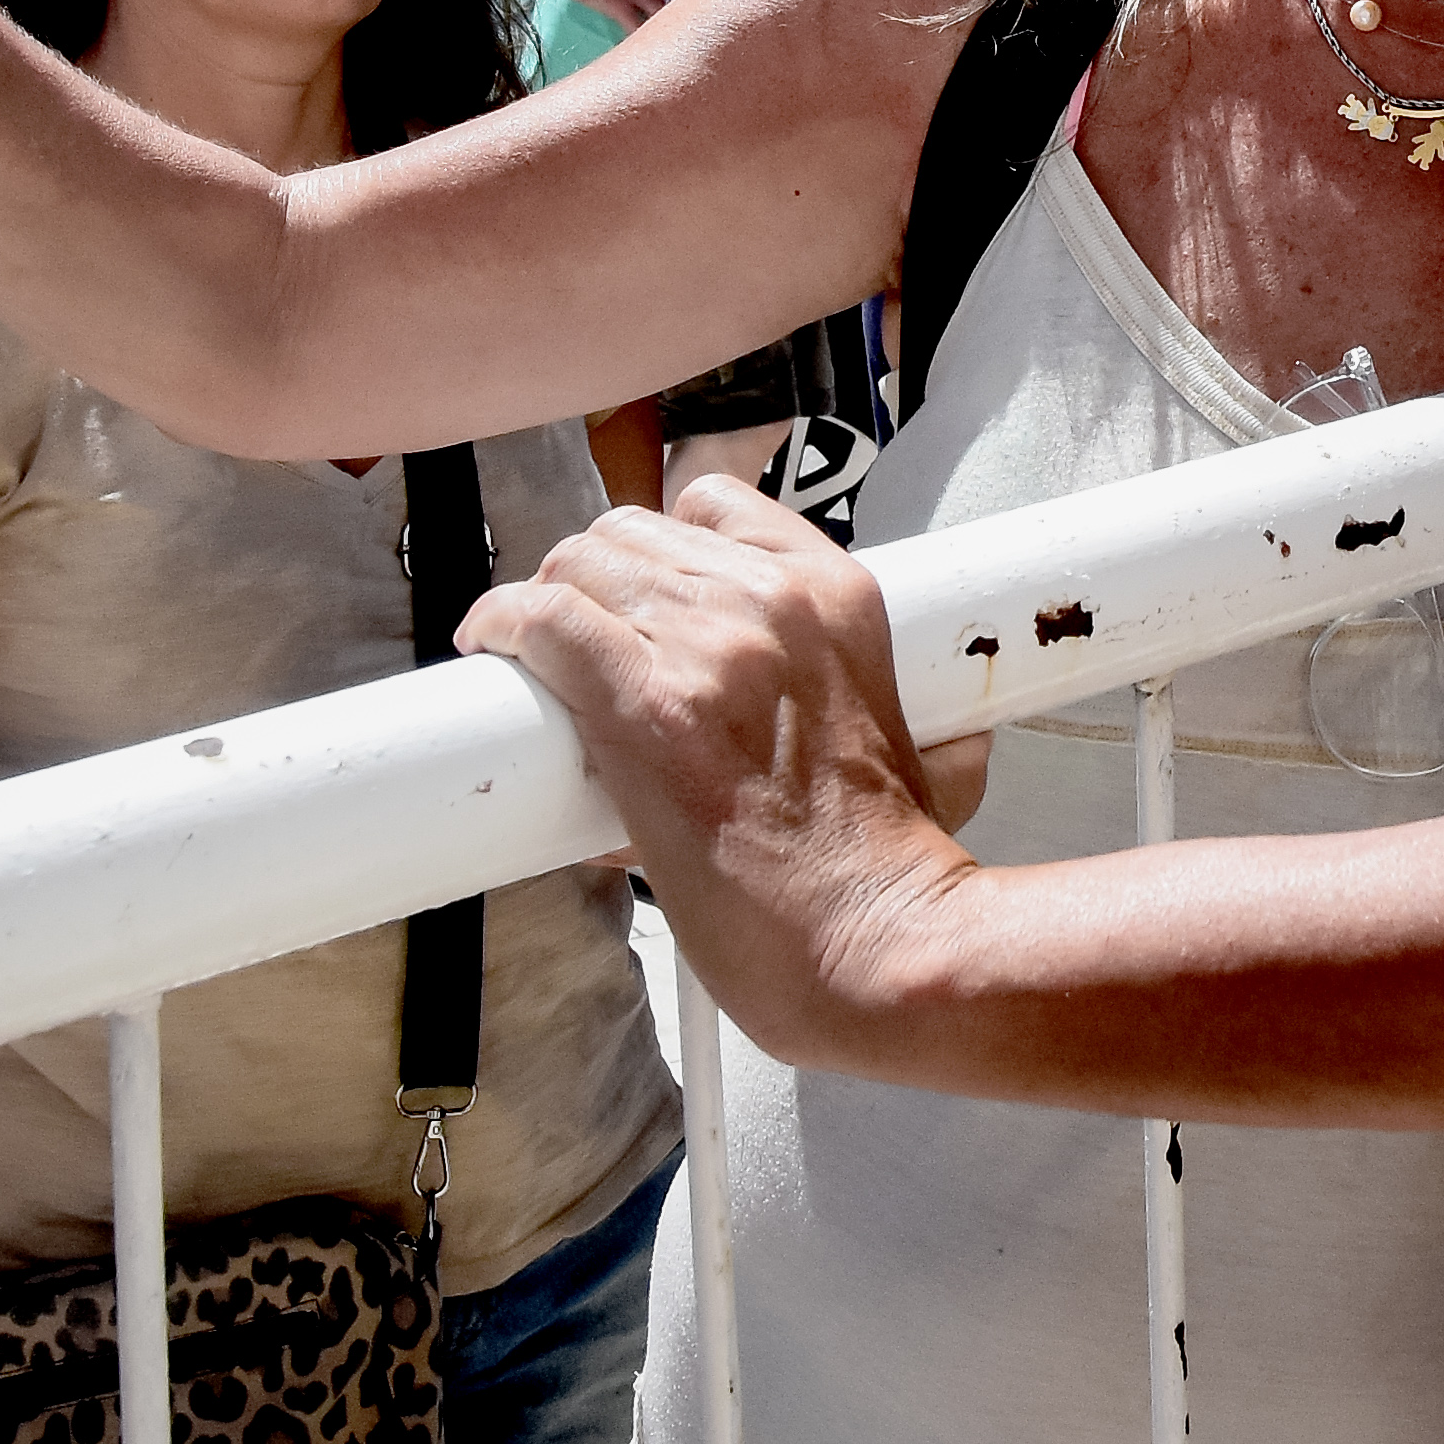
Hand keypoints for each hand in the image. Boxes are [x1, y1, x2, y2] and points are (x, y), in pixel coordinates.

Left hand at [458, 484, 968, 1063]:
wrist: (875, 938)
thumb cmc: (890, 868)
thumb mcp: (932, 753)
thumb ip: (931, 723)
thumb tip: (953, 740)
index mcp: (837, 597)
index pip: (717, 505)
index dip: (661, 540)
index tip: (639, 588)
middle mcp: (769, 600)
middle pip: (632, 532)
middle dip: (591, 577)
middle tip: (575, 637)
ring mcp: (705, 646)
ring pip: (579, 564)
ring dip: (543, 600)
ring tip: (527, 651)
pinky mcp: (645, 705)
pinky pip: (545, 620)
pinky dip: (503, 622)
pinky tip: (490, 642)